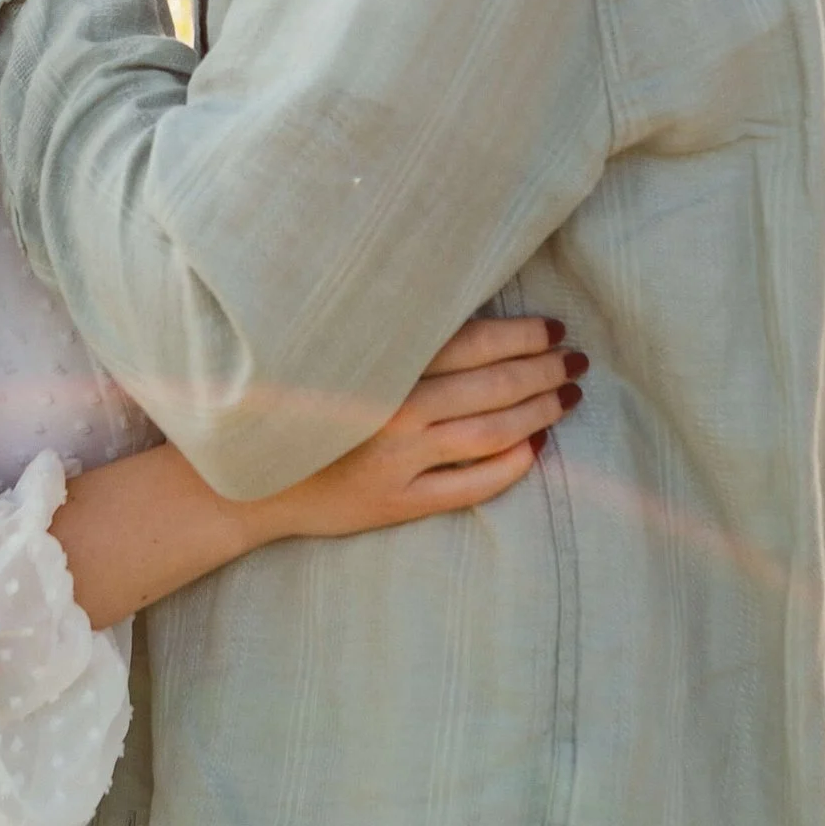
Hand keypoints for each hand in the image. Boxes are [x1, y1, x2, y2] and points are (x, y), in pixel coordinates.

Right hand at [257, 316, 585, 540]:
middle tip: (575, 363)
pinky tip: (535, 449)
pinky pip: (471, 487)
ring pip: (490, 433)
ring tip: (565, 399)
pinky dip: (511, 465)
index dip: (522, 334)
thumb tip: (475, 322)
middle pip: (491, 386)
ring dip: (538, 414)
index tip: (553, 329)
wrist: (249, 482)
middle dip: (542, 371)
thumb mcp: (344, 362)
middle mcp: (393, 410)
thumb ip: (401, 346)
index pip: (471, 342)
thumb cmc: (301, 411)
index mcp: (382, 365)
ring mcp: (397, 461)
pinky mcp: (398, 503)